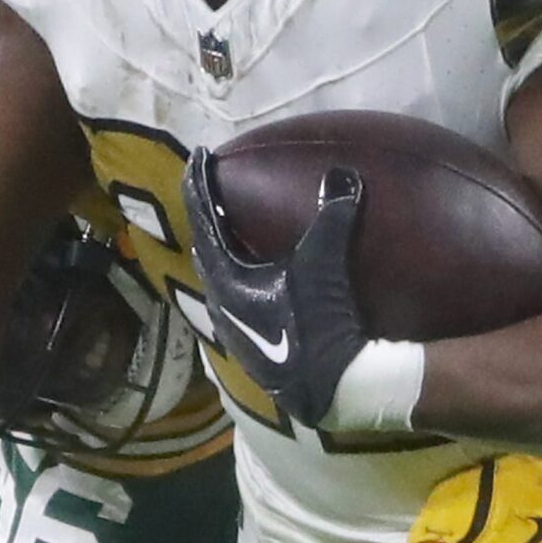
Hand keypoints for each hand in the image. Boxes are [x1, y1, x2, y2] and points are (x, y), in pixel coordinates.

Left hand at [183, 150, 366, 426]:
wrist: (333, 385)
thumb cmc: (320, 321)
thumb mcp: (326, 263)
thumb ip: (333, 216)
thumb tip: (344, 174)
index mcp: (227, 279)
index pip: (204, 221)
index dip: (200, 185)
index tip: (197, 157)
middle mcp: (221, 305)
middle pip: (206, 253)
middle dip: (209, 222)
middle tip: (214, 195)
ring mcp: (234, 332)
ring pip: (219, 283)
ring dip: (224, 257)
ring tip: (234, 238)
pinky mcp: (252, 351)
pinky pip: (236, 305)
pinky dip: (242, 283)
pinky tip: (258, 285)